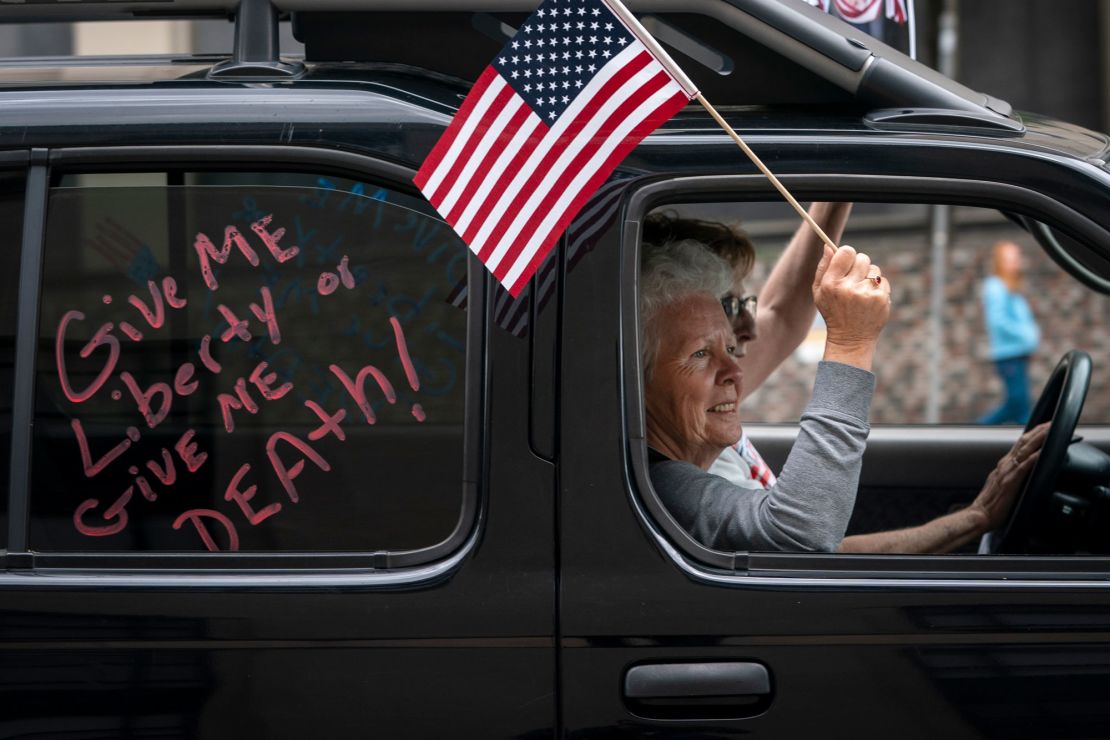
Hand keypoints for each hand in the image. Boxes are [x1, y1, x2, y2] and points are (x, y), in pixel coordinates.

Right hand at [812, 245, 890, 368]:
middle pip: (862, 258)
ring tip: (861, 293)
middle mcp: (848, 287)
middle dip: (859, 266)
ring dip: (869, 277)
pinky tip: (869, 300)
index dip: (847, 254)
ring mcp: (866, 293)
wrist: (850, 339)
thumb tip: (828, 246)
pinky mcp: (881, 299)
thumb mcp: (820, 292)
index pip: (846, 252)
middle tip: (854, 280)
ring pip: (874, 270)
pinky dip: (878, 288)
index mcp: (831, 283)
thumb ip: (823, 268)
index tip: (847, 262)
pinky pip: (882, 281)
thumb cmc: (833, 312)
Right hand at [970, 422, 1050, 531]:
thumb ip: (1011, 478)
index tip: (1043, 427)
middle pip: (1023, 442)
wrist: (978, 515)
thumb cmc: (990, 506)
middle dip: (1038, 431)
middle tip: (1051, 422)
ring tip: (1050, 430)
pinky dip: (1034, 457)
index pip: (1020, 445)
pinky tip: (1043, 452)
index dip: (1032, 434)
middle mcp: (1004, 465)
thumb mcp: (1002, 487)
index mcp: (1003, 466)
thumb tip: (1023, 475)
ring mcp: (1007, 472)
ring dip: (1038, 438)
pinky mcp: (1010, 482)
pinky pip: (1024, 467)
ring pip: (1024, 450)